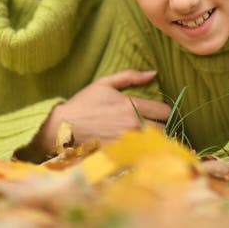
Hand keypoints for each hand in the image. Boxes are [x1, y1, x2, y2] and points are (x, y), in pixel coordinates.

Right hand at [30, 70, 170, 157]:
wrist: (62, 128)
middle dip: (162, 127)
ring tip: (147, 137)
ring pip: (154, 144)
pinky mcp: (120, 155)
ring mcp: (127, 142)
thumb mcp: (104, 83)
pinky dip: (141, 152)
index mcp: (132, 106)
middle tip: (155, 125)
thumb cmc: (83, 104)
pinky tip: (136, 149)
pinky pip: (139, 156)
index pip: (165, 111)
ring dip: (154, 140)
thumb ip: (130, 76)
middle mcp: (133, 125)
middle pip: (164, 129)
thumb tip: (153, 73)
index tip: (161, 112)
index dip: (166, 111)